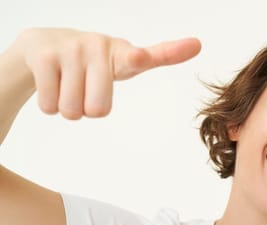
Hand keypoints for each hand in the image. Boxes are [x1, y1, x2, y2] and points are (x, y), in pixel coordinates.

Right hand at [14, 28, 200, 118]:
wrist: (40, 47)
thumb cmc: (91, 62)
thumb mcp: (121, 61)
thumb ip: (154, 58)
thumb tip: (197, 42)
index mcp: (122, 53)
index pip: (141, 59)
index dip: (150, 58)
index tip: (165, 52)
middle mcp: (98, 46)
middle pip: (98, 110)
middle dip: (88, 110)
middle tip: (84, 90)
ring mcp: (70, 48)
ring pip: (71, 111)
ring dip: (67, 108)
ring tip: (67, 85)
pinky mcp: (43, 55)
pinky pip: (49, 106)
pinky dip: (48, 105)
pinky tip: (50, 84)